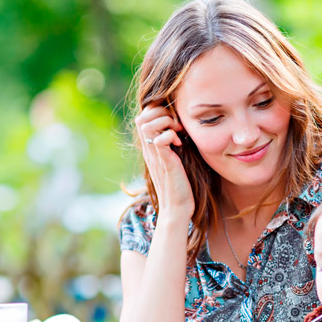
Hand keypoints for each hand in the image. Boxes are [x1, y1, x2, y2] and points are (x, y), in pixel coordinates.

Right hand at [135, 104, 193, 218]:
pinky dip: (171, 135)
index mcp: (150, 149)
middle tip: (177, 125)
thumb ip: (171, 147)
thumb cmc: (179, 187)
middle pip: (142, 117)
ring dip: (165, 121)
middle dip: (161, 113)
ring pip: (147, 123)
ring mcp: (155, 156)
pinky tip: (180, 143)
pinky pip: (161, 138)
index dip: (157, 112)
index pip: (143, 118)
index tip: (174, 122)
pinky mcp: (165, 163)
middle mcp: (149, 150)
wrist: (176, 209)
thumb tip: (179, 132)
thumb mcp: (173, 161)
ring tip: (178, 132)